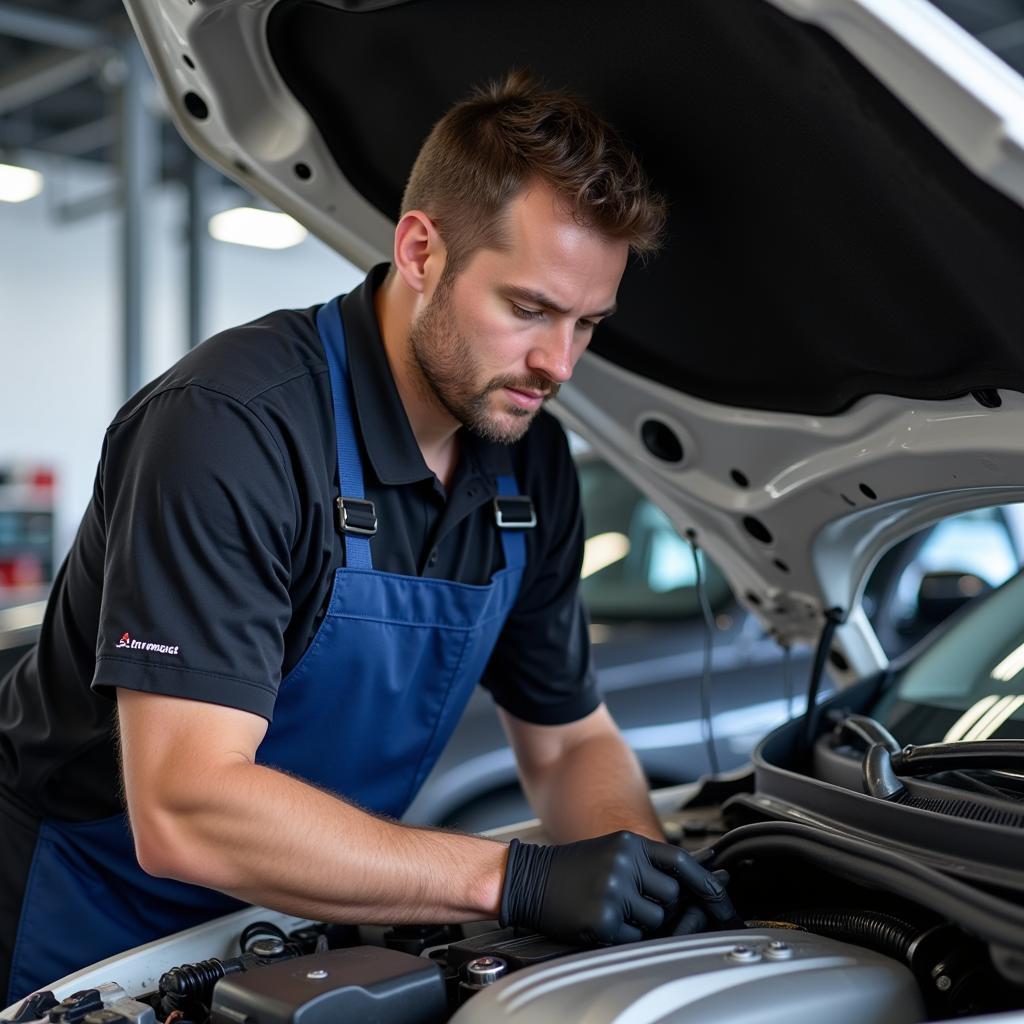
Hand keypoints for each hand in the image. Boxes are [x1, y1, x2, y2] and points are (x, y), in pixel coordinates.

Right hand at [498, 830, 737, 945]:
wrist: (526, 878)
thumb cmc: (569, 869)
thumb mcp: (609, 851)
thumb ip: (645, 864)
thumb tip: (687, 886)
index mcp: (628, 843)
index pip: (680, 861)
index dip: (705, 882)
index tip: (722, 898)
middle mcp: (624, 863)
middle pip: (672, 895)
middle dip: (660, 905)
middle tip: (631, 902)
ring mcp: (614, 890)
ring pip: (656, 920)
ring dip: (640, 923)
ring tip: (611, 908)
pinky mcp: (603, 918)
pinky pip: (633, 938)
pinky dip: (622, 936)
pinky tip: (600, 920)